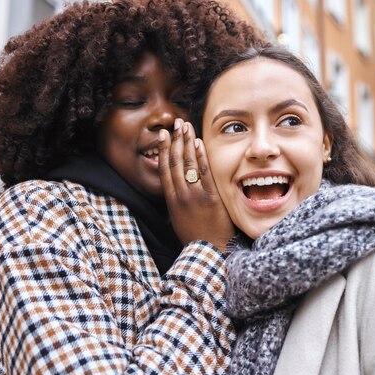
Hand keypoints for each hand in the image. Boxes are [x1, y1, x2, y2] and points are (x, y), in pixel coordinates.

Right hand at [158, 119, 234, 250]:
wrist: (209, 251)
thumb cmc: (195, 238)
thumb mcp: (178, 220)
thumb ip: (177, 203)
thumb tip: (176, 188)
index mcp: (171, 201)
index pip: (164, 169)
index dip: (163, 149)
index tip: (163, 135)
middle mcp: (180, 195)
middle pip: (175, 161)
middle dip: (175, 140)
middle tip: (176, 123)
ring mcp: (195, 195)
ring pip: (188, 163)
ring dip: (187, 142)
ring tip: (186, 126)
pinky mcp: (211, 197)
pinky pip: (205, 172)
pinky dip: (201, 156)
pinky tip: (199, 143)